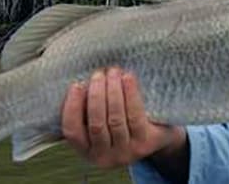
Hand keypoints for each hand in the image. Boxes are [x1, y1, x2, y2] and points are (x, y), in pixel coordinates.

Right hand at [61, 67, 184, 167]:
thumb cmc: (121, 121)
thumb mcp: (101, 121)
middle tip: (98, 73)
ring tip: (113, 72)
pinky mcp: (145, 143)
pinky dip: (130, 94)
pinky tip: (127, 78)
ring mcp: (126, 152)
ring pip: (116, 119)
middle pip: (96, 124)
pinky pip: (135, 116)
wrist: (156, 135)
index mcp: (87, 151)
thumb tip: (79, 83)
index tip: (77, 84)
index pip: (72, 131)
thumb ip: (86, 108)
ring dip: (113, 91)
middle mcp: (105, 157)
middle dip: (96, 95)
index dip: (72, 107)